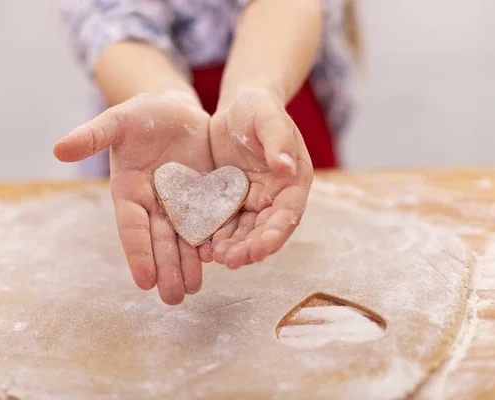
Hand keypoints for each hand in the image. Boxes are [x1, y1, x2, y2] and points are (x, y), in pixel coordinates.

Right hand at [54, 92, 212, 304]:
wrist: (176, 112)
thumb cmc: (142, 115)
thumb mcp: (118, 121)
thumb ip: (92, 136)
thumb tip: (57, 149)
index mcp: (129, 192)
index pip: (132, 227)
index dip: (138, 253)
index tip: (144, 280)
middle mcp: (154, 205)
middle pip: (160, 241)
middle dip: (166, 269)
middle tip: (172, 298)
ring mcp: (180, 204)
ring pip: (184, 239)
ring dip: (188, 264)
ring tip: (193, 289)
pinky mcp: (205, 198)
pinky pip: (209, 223)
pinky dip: (212, 241)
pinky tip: (219, 259)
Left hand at [204, 87, 312, 268]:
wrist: (236, 109)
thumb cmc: (258, 109)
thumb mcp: (268, 118)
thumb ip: (277, 141)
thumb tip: (286, 166)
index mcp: (293, 182)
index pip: (287, 215)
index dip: (274, 235)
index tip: (258, 251)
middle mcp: (275, 197)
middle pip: (264, 231)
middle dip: (249, 249)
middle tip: (229, 261)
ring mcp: (253, 202)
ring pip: (244, 232)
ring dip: (232, 247)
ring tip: (214, 257)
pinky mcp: (231, 202)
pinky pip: (224, 223)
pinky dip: (215, 236)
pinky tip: (201, 246)